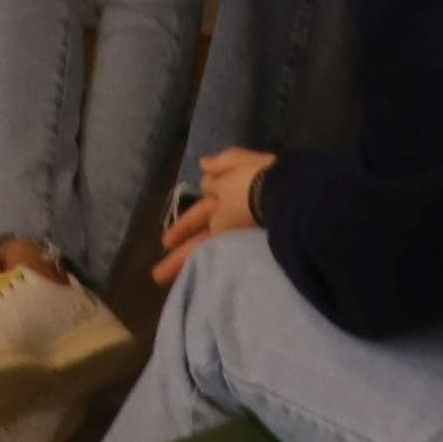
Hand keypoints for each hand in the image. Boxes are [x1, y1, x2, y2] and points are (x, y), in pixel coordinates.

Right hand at [155, 148, 273, 287]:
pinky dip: (199, 263)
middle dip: (180, 248)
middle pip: (200, 234)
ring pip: (203, 248)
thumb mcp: (238, 163)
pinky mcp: (242, 250)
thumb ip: (222, 164)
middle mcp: (230, 216)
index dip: (185, 224)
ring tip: (159, 278)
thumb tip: (203, 164)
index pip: (202, 210)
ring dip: (181, 261)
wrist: (284, 200)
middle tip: (158, 272)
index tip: (167, 241)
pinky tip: (186, 277)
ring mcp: (236, 234)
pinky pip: (216, 256)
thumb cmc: (258, 179)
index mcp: (229, 193)